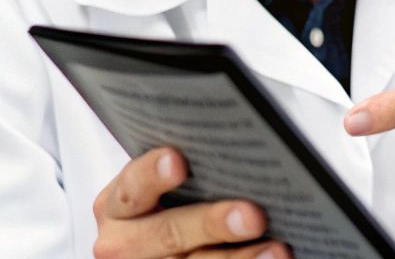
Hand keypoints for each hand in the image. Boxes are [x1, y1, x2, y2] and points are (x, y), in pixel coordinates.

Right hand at [91, 147, 289, 258]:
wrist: (161, 241)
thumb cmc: (173, 199)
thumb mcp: (164, 184)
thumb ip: (191, 167)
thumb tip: (241, 146)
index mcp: (118, 206)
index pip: (132, 188)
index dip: (153, 174)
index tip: (178, 161)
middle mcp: (125, 243)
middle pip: (169, 234)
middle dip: (211, 224)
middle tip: (252, 215)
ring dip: (240, 258)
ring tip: (276, 250)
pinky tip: (271, 256)